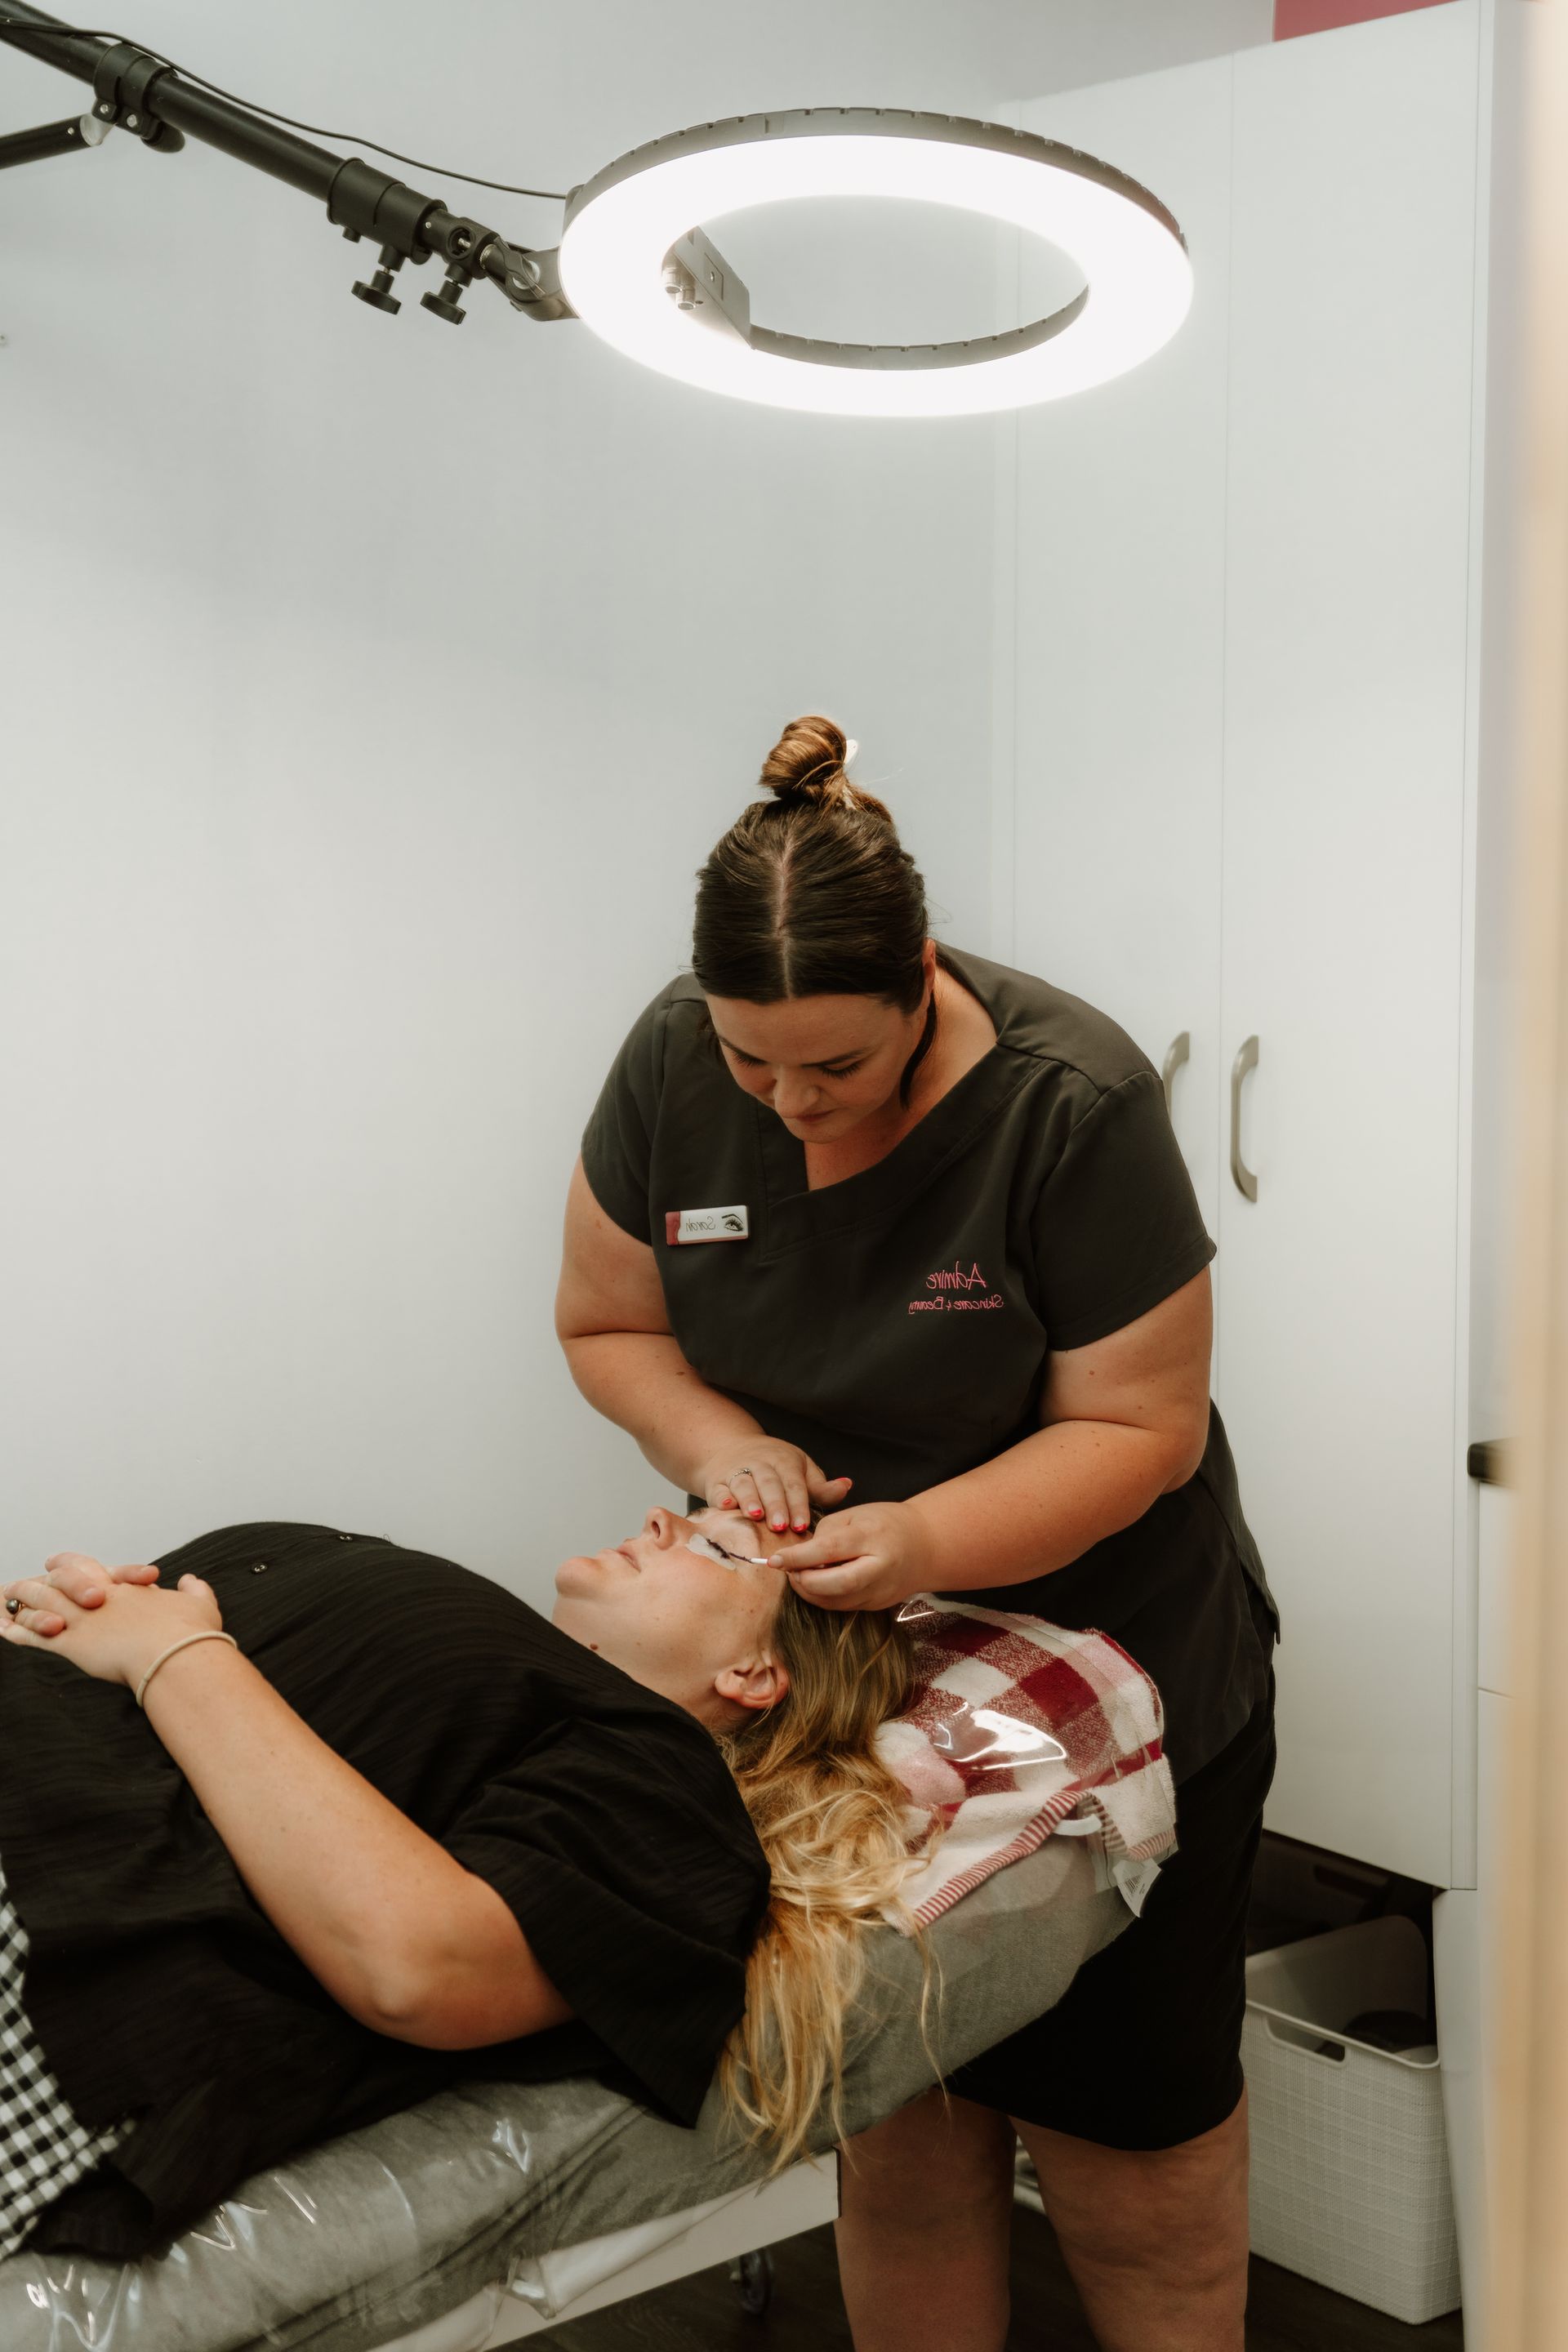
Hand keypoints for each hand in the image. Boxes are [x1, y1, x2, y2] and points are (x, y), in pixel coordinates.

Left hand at [0, 1562, 221, 1689]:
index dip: (70, 1563)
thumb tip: (191, 1580)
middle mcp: (99, 1598)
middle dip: (40, 1580)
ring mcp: (83, 1619)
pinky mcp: (72, 1643)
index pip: (89, 1566)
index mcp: (125, 1588)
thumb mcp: (200, 1604)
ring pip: (42, 1603)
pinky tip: (6, 1633)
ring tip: (8, 1605)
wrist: (177, 1653)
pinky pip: (36, 1636)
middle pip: (58, 1581)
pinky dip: (19, 1633)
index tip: (57, 1562)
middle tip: (26, 1580)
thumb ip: (194, 1590)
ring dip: (23, 1603)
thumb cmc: (190, 1634)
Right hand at [693, 1439, 851, 1535]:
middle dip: (775, 1505)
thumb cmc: (774, 1465)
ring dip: (749, 1500)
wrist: (730, 1447)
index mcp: (784, 1461)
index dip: (798, 1504)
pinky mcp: (716, 1481)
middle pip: (769, 1484)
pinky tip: (726, 1507)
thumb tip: (846, 1486)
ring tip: (755, 1516)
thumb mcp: (799, 1469)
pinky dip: (721, 1498)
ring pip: (744, 1484)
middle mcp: (760, 1464)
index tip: (802, 1525)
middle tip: (781, 1527)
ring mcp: (736, 1471)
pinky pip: (718, 1490)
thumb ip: (820, 1486)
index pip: (794, 1484)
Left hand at [768, 1500, 935, 1610]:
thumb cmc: (885, 1523)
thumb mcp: (855, 1514)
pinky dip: (823, 1597)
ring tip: (799, 1576)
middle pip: (836, 1585)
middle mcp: (879, 1568)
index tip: (774, 1559)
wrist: (925, 1545)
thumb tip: (800, 1555)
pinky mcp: (877, 1606)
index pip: (830, 1550)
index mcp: (873, 1537)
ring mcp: (880, 1592)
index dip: (799, 1557)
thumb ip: (826, 1533)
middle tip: (788, 1571)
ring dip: (810, 1592)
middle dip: (805, 1582)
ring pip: (836, 1602)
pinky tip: (815, 1584)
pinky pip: (842, 1606)